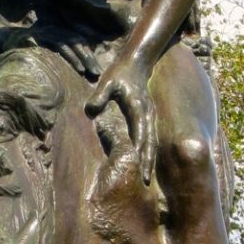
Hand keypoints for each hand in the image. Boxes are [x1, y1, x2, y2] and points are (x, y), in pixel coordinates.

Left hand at [85, 57, 156, 182]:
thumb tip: (91, 110)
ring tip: (147, 177)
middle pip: (150, 142)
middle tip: (145, 181)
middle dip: (148, 161)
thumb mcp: (107, 81)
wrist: (137, 62)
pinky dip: (149, 152)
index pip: (140, 133)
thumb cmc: (120, 72)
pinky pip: (150, 138)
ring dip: (150, 160)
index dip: (139, 150)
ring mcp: (150, 116)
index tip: (138, 165)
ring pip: (152, 142)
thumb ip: (100, 95)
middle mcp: (148, 115)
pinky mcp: (148, 117)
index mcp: (138, 108)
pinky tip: (146, 163)